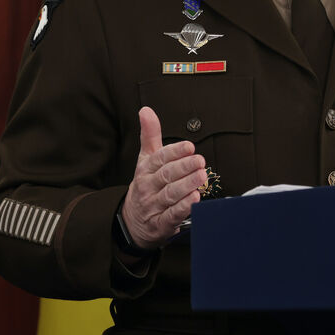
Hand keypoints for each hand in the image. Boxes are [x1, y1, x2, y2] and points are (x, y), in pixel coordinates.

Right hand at [119, 107, 206, 250]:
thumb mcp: (145, 159)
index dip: (175, 152)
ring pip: (170, 194)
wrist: (132, 221)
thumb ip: (150, 135)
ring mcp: (153, 206)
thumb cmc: (146, 185)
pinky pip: (172, 215)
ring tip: (201, 177)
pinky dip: (184, 208)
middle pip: (166, 175)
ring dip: (187, 185)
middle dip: (184, 167)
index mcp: (145, 169)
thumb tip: (146, 110)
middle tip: (200, 161)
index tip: (189, 147)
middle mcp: (147, 187)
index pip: (159, 158)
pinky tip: (195, 200)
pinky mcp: (160, 223)